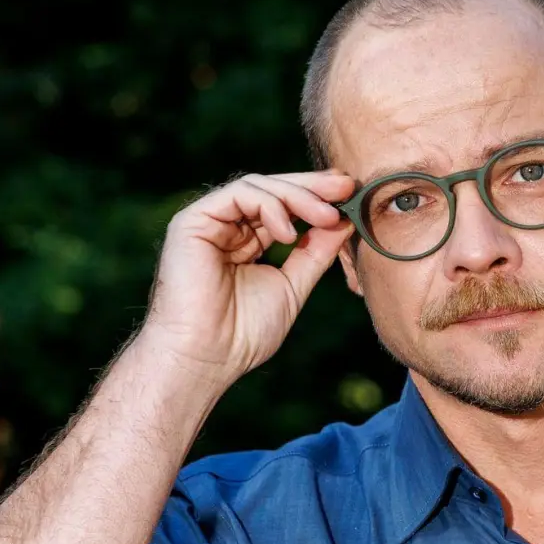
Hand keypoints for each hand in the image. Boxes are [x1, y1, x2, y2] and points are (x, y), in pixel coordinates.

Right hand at [138, 170, 355, 379]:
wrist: (206, 357)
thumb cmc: (243, 333)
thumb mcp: (292, 286)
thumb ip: (315, 253)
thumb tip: (345, 221)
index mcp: (246, 242)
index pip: (283, 207)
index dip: (316, 197)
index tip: (350, 193)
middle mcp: (226, 227)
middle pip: (272, 190)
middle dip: (312, 187)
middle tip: (346, 186)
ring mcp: (208, 222)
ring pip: (258, 186)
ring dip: (298, 197)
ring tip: (327, 216)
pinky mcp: (192, 221)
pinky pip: (238, 195)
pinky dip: (269, 206)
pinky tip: (289, 234)